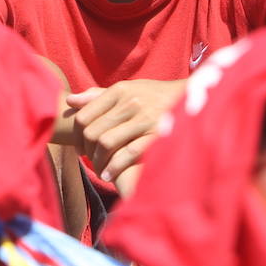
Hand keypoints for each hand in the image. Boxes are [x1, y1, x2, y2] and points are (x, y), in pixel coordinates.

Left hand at [66, 79, 183, 183]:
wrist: (194, 100)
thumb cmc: (156, 97)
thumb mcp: (130, 90)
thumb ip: (99, 96)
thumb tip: (71, 101)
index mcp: (120, 90)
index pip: (84, 115)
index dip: (77, 135)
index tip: (80, 148)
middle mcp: (130, 102)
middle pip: (92, 131)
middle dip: (86, 150)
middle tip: (88, 160)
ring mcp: (144, 118)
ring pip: (105, 142)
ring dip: (98, 161)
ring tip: (100, 169)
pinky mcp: (156, 134)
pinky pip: (127, 153)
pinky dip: (114, 167)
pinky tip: (109, 175)